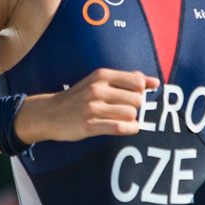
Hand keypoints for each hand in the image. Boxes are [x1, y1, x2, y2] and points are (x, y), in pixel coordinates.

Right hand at [39, 68, 159, 141]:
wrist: (49, 113)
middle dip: (136, 107)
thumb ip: (127, 79)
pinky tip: (127, 128)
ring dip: (131, 119)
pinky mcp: (89, 125)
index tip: (133, 96)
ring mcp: (92, 108)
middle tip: (125, 109)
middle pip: (137, 99)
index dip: (141, 90)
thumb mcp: (99, 80)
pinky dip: (129, 129)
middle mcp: (97, 89)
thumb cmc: (79, 97)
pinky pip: (119, 127)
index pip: (137, 81)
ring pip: (130, 114)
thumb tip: (155, 82)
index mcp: (102, 75)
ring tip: (123, 119)